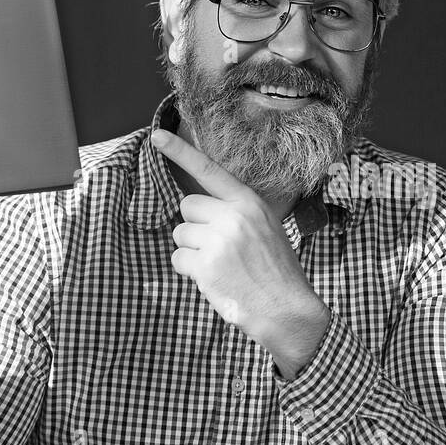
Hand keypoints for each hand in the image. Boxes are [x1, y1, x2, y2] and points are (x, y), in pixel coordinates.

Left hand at [150, 129, 329, 376]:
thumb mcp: (267, 229)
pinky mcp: (206, 265)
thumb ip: (238, 213)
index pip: (209, 170)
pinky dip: (190, 271)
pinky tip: (215, 279)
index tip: (157, 135)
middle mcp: (234, 216)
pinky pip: (179, 259)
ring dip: (192, 251)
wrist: (288, 309)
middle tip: (220, 248)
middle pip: (188, 207)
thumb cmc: (276, 272)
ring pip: (180, 234)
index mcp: (250, 203)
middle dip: (196, 227)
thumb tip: (201, 209)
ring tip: (220, 266)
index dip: (180, 152)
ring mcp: (219, 240)